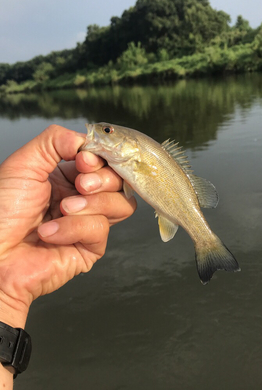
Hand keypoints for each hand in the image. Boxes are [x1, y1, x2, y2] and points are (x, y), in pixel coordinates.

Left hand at [0, 125, 135, 327]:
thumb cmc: (2, 211)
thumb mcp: (25, 163)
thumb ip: (55, 140)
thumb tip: (85, 141)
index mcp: (67, 177)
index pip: (104, 161)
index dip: (102, 158)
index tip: (83, 160)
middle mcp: (82, 199)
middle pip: (119, 182)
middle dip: (102, 180)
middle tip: (79, 185)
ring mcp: (88, 223)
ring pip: (121, 205)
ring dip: (92, 204)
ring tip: (62, 209)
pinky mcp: (90, 248)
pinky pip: (100, 230)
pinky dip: (74, 228)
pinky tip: (51, 233)